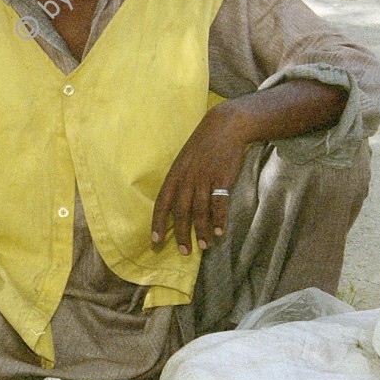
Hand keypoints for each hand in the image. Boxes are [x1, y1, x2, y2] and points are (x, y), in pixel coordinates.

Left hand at [151, 101, 253, 254]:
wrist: (225, 127)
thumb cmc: (203, 147)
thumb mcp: (184, 162)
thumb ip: (180, 182)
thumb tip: (175, 205)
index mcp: (174, 176)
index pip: (162, 203)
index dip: (158, 223)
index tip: (155, 241)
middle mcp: (186, 179)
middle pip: (181, 212)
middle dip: (181, 234)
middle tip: (184, 252)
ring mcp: (204, 179)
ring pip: (200, 211)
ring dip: (202, 231)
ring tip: (205, 246)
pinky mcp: (222, 178)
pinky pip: (219, 204)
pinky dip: (220, 219)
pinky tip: (221, 231)